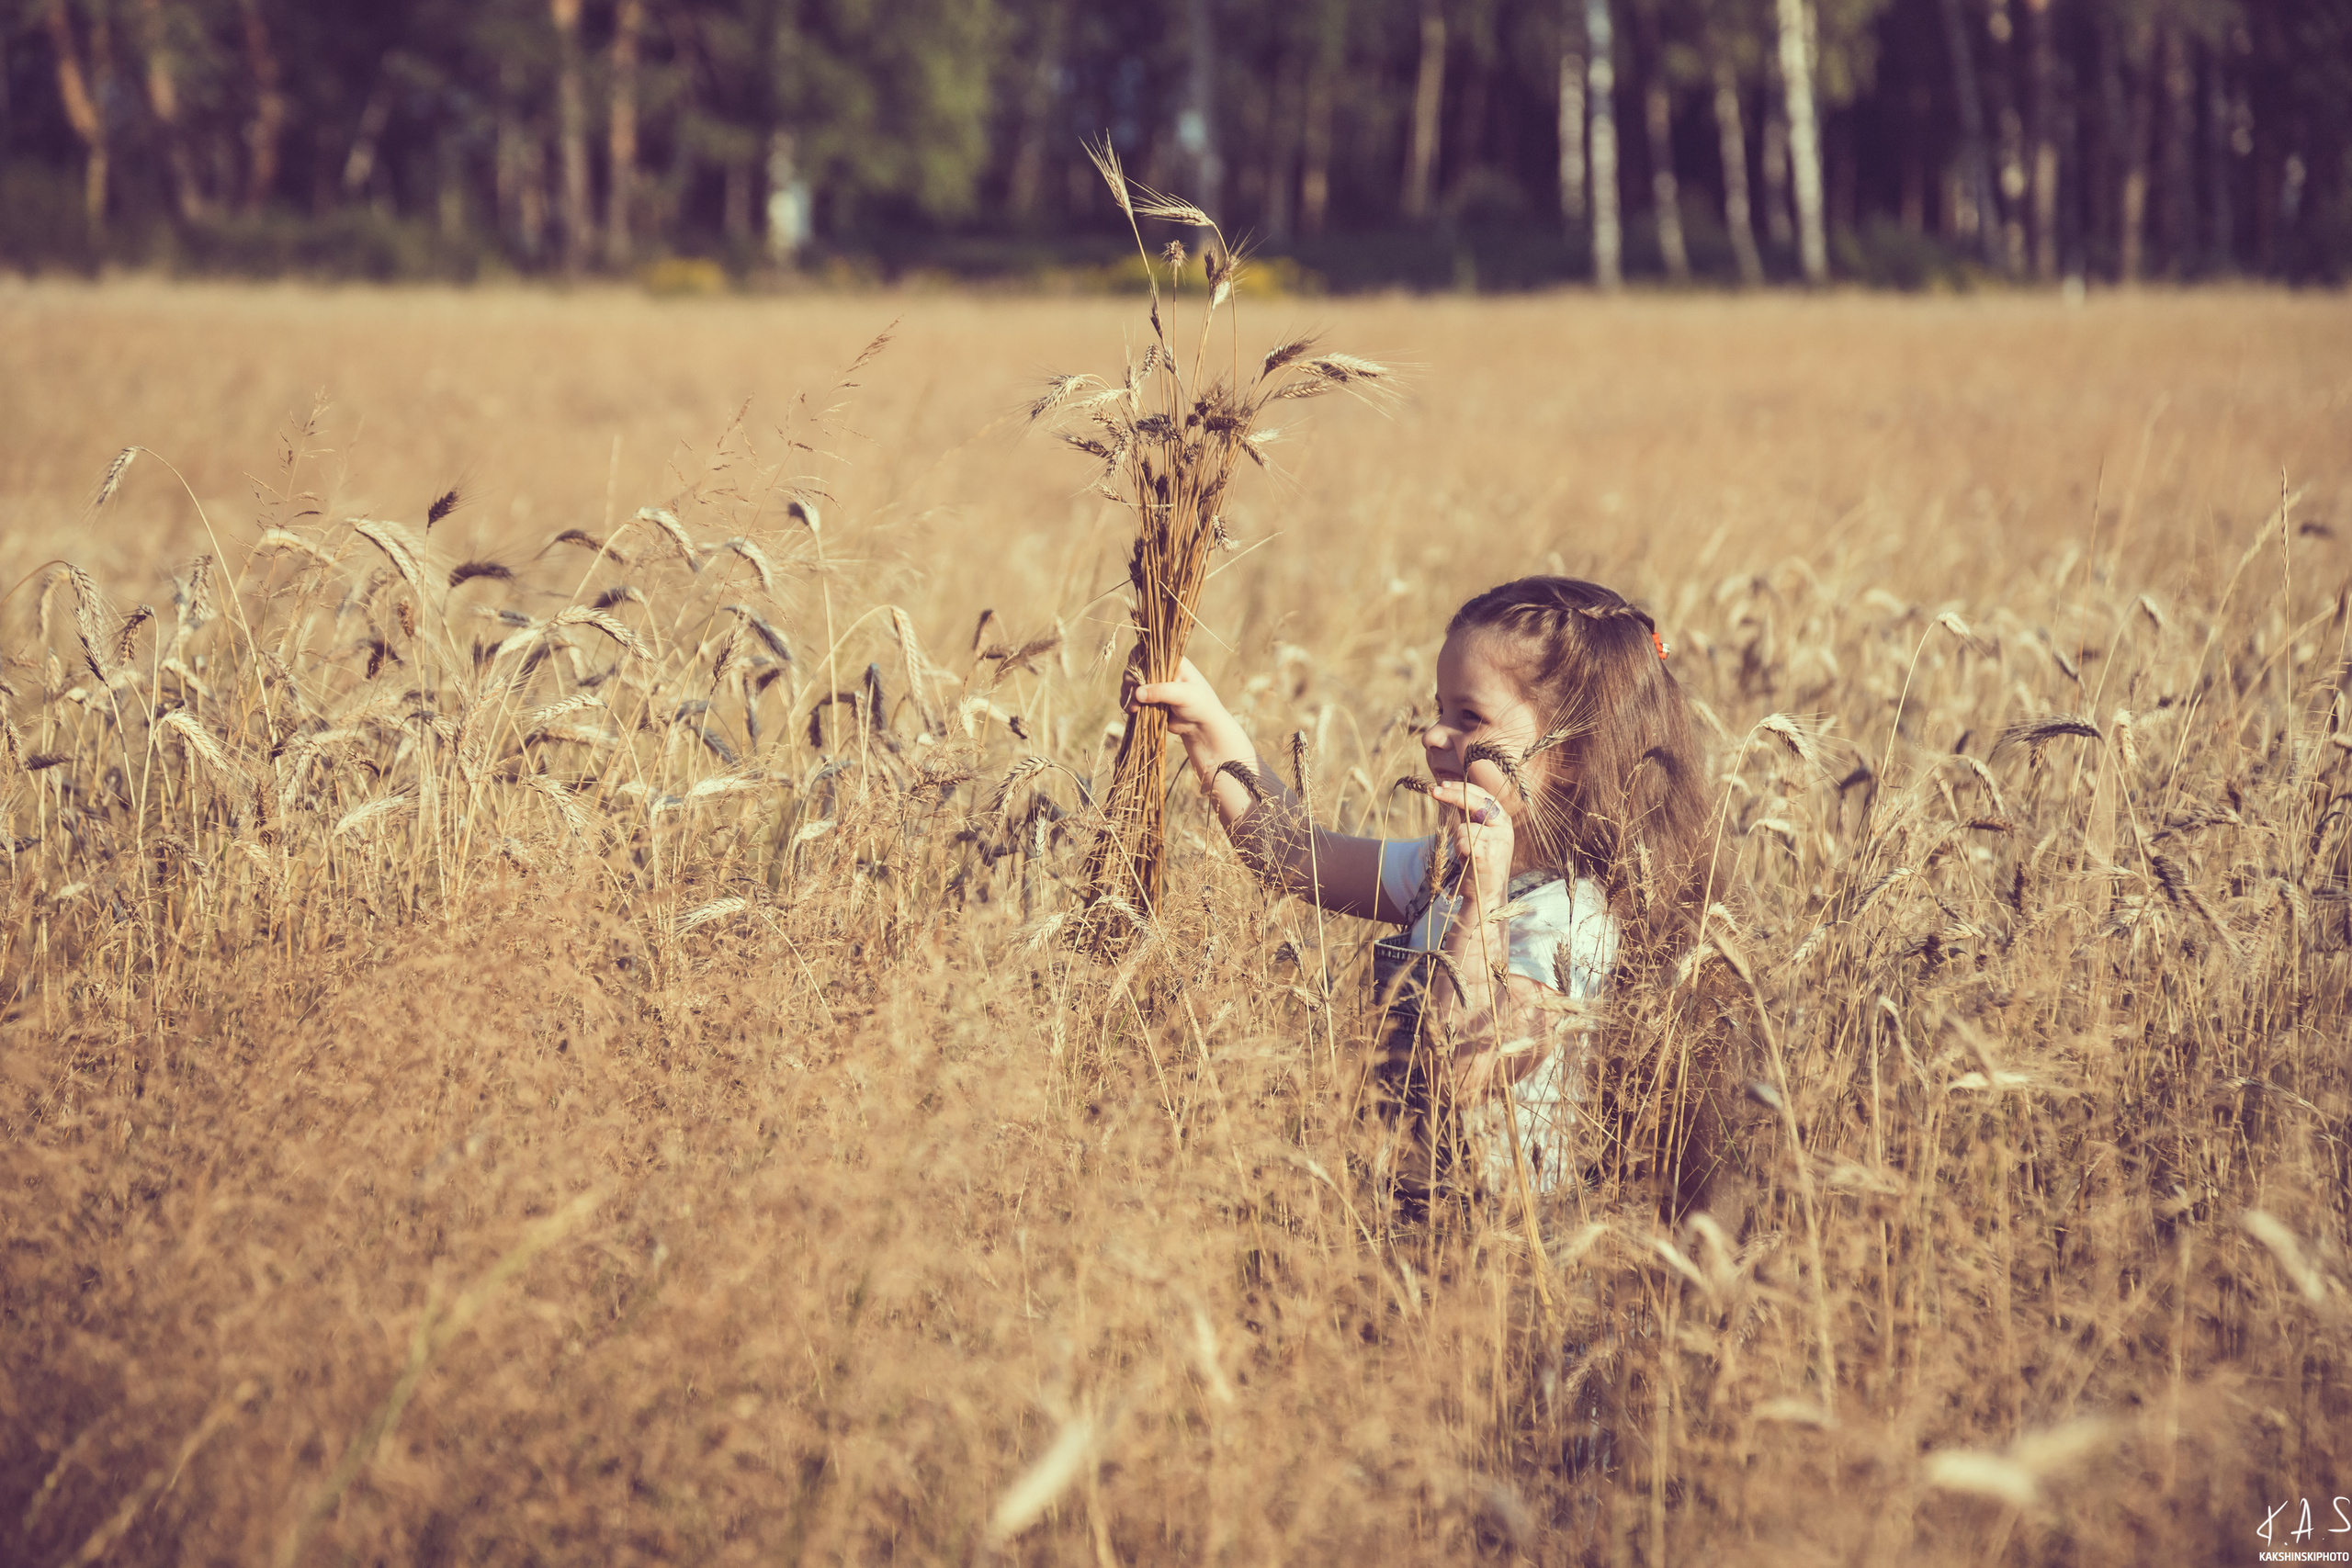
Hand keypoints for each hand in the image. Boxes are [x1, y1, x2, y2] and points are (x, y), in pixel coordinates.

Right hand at [1127, 656, 1248, 782]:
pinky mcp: (1149, 700)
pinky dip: (1129, 703)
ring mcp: (1153, 685)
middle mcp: (1160, 671)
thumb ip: (1162, 691)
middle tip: (1134, 695)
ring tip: (1134, 708)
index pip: (1148, 652)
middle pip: (1135, 667)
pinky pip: (1133, 698)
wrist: (1201, 727)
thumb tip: (1137, 692)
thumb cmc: (1200, 705)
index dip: (1137, 660)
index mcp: (1171, 662)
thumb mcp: (1185, 695)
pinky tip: (1133, 711)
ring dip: (1128, 694)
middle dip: (1130, 681)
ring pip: (1131, 684)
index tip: (1135, 676)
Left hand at [1427, 778, 1512, 919]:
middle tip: (1434, 791)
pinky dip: (1460, 850)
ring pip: (1464, 827)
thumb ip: (1470, 816)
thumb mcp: (1477, 835)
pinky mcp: (1488, 855)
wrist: (1487, 896)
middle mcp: (1504, 828)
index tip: (1442, 786)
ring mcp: (1498, 841)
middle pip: (1475, 802)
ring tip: (1467, 855)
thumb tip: (1452, 792)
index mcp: (1503, 821)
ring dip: (1458, 840)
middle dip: (1453, 795)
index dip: (1462, 789)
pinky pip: (1464, 841)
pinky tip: (1468, 861)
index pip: (1482, 796)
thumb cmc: (1479, 864)